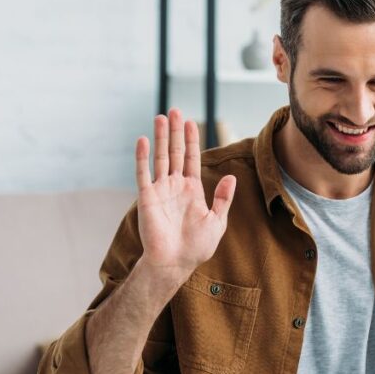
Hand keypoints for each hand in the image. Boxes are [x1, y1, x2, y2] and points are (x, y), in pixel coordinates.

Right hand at [134, 109, 235, 282]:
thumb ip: (223, 199)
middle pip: (176, 152)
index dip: (192, 140)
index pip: (192, 158)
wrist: (175, 263)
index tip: (191, 122)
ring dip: (162, 137)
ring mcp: (160, 190)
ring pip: (161, 157)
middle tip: (175, 110)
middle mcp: (175, 186)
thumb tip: (230, 177)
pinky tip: (144, 140)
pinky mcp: (147, 198)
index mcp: (192, 190)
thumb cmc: (196, 247)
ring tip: (161, 116)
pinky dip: (143, 157)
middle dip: (176, 131)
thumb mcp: (217, 221)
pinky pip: (143, 173)